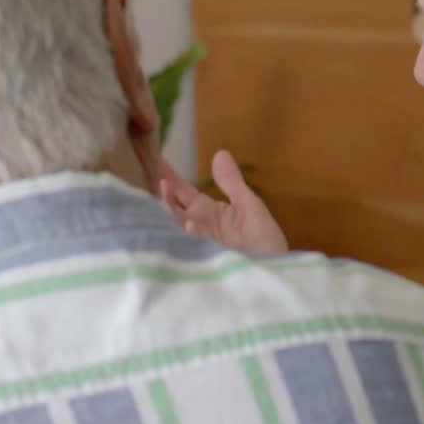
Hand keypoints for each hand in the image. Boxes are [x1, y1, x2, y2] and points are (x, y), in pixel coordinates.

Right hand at [159, 150, 288, 254]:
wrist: (276, 270)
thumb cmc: (264, 240)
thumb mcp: (249, 205)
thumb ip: (232, 182)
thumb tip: (219, 153)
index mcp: (207, 211)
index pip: (182, 190)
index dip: (169, 174)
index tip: (153, 156)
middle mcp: (198, 226)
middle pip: (173, 205)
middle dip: (163, 189)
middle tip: (147, 168)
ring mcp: (199, 243)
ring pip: (177, 223)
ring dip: (171, 207)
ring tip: (164, 187)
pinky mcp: (206, 259)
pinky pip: (193, 244)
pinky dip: (192, 234)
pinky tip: (190, 223)